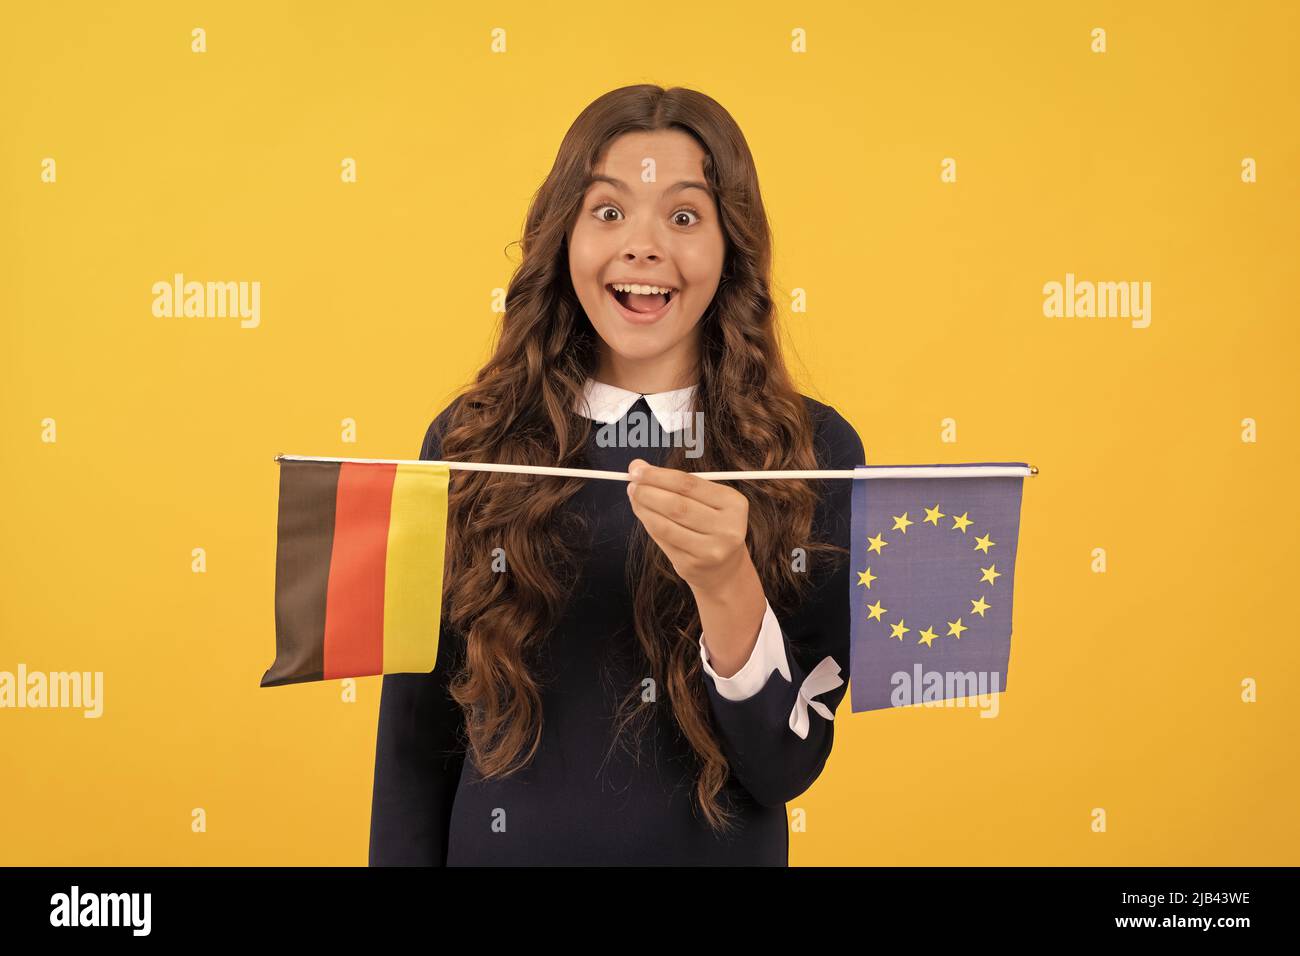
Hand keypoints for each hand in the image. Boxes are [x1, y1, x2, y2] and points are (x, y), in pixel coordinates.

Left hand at [625, 457, 753, 594]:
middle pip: (676, 505)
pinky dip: (648, 523)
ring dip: (643, 508)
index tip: (637, 470)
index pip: (688, 484)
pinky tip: (643, 514)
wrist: (723, 567)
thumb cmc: (710, 523)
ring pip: (665, 524)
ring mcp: (709, 550)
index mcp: (734, 503)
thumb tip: (638, 467)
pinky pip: (663, 540)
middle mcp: (726, 528)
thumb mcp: (705, 500)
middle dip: (648, 492)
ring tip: (634, 497)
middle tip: (632, 484)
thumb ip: (675, 484)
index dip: (658, 476)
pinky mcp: (692, 565)